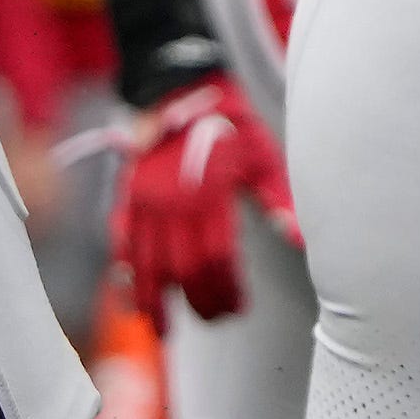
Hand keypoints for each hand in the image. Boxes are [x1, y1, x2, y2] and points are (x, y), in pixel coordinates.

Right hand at [113, 77, 291, 321]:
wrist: (180, 86)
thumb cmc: (230, 123)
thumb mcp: (262, 157)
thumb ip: (277, 201)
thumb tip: (298, 239)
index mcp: (208, 195)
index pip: (215, 260)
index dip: (226, 291)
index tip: (238, 308)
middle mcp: (172, 202)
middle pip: (181, 269)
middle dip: (198, 300)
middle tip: (214, 319)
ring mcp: (145, 200)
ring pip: (144, 263)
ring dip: (152, 301)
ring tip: (161, 332)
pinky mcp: (127, 194)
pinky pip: (120, 240)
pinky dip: (123, 270)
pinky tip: (129, 294)